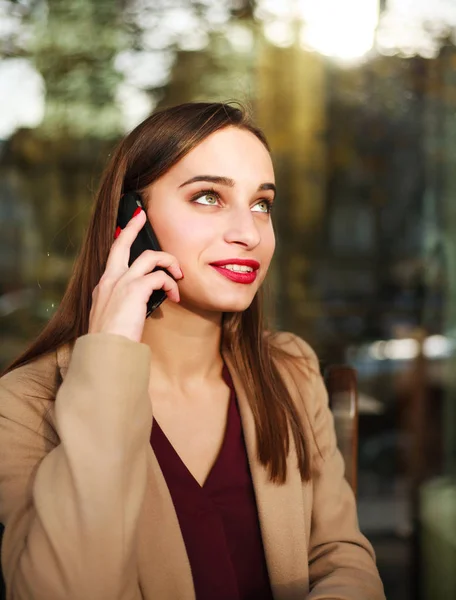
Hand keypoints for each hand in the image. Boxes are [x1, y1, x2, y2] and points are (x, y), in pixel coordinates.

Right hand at [88, 209, 182, 342]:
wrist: (105, 352)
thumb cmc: (110, 342)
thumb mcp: (114, 319)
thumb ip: (125, 306)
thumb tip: (143, 303)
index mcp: (103, 286)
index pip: (113, 257)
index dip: (122, 241)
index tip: (128, 228)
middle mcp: (109, 280)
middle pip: (121, 243)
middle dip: (133, 227)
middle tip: (142, 215)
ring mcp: (121, 283)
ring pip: (149, 256)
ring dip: (168, 262)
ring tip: (178, 276)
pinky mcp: (134, 290)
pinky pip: (160, 276)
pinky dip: (171, 284)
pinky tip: (175, 296)